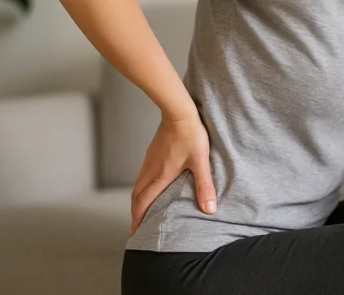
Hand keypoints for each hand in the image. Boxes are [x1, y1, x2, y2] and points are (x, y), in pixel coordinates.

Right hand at [129, 110, 216, 235]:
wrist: (179, 111)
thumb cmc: (191, 135)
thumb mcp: (201, 162)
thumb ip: (204, 186)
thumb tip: (209, 209)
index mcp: (160, 176)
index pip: (143, 203)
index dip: (138, 219)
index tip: (134, 233)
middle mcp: (151, 170)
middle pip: (136, 197)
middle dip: (135, 214)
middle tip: (136, 227)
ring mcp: (149, 161)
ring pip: (138, 185)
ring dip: (138, 201)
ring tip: (142, 211)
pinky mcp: (152, 153)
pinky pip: (142, 175)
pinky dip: (142, 188)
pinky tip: (151, 187)